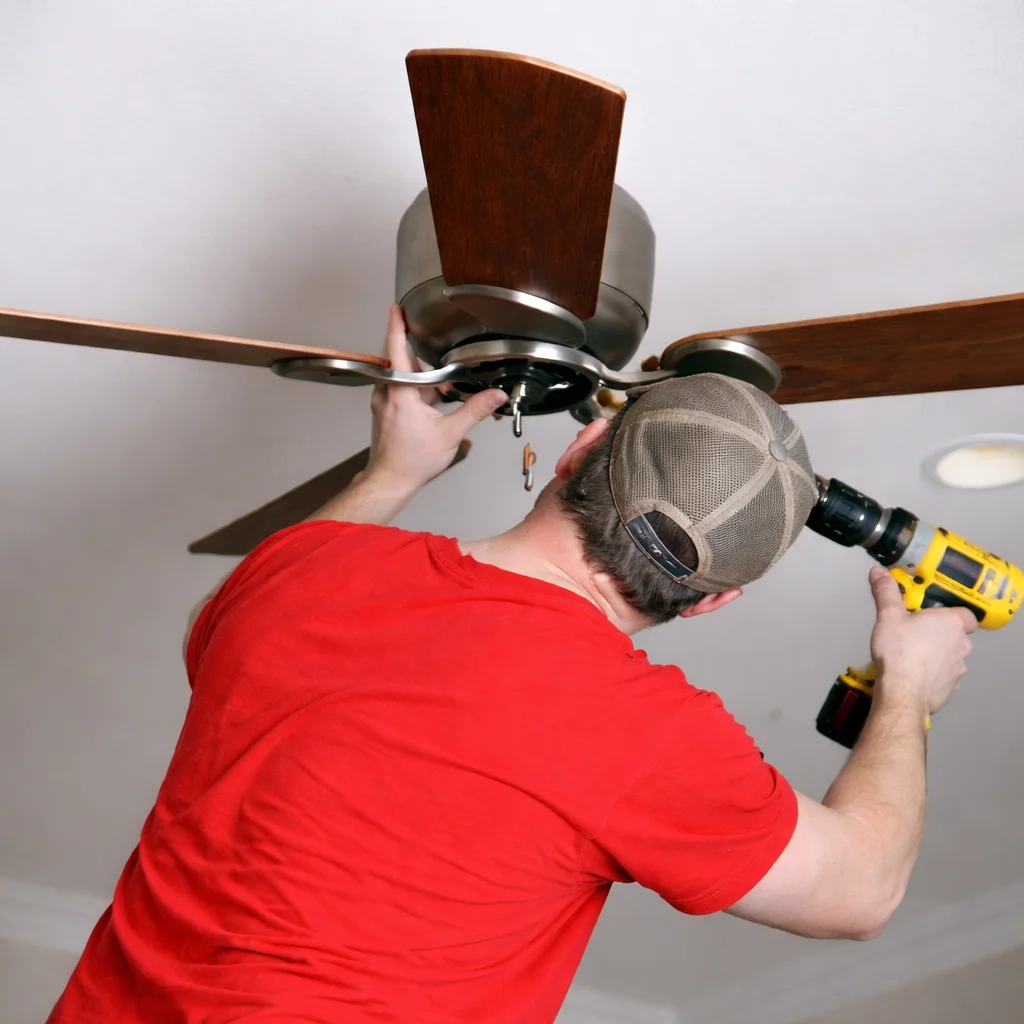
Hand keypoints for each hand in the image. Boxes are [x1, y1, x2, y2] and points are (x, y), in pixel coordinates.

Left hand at [363, 304, 506, 494]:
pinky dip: (414, 388)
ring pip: (399, 375)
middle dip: (415, 350)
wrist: (390, 480)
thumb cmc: (412, 460)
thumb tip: (495, 396)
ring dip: (417, 374)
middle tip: (427, 340)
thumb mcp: (450, 434)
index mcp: (400, 391)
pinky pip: (398, 389)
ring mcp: (382, 402)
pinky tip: (430, 400)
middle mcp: (386, 392)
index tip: (396, 307)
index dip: (396, 325)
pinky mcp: (384, 411)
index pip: (396, 348)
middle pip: (398, 359)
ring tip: (437, 379)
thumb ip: (474, 410)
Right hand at [868, 566, 977, 714]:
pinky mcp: (952, 688)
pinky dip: (933, 674)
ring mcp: (959, 668)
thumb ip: (886, 592)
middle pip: (956, 635)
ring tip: (911, 656)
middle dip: (939, 635)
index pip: (966, 614)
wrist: (903, 692)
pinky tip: (914, 675)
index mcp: (951, 623)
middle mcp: (962, 645)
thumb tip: (879, 571)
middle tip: (914, 634)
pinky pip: (944, 676)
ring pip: (950, 656)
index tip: (933, 616)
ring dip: (937, 655)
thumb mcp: (888, 616)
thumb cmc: (899, 651)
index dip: (951, 614)